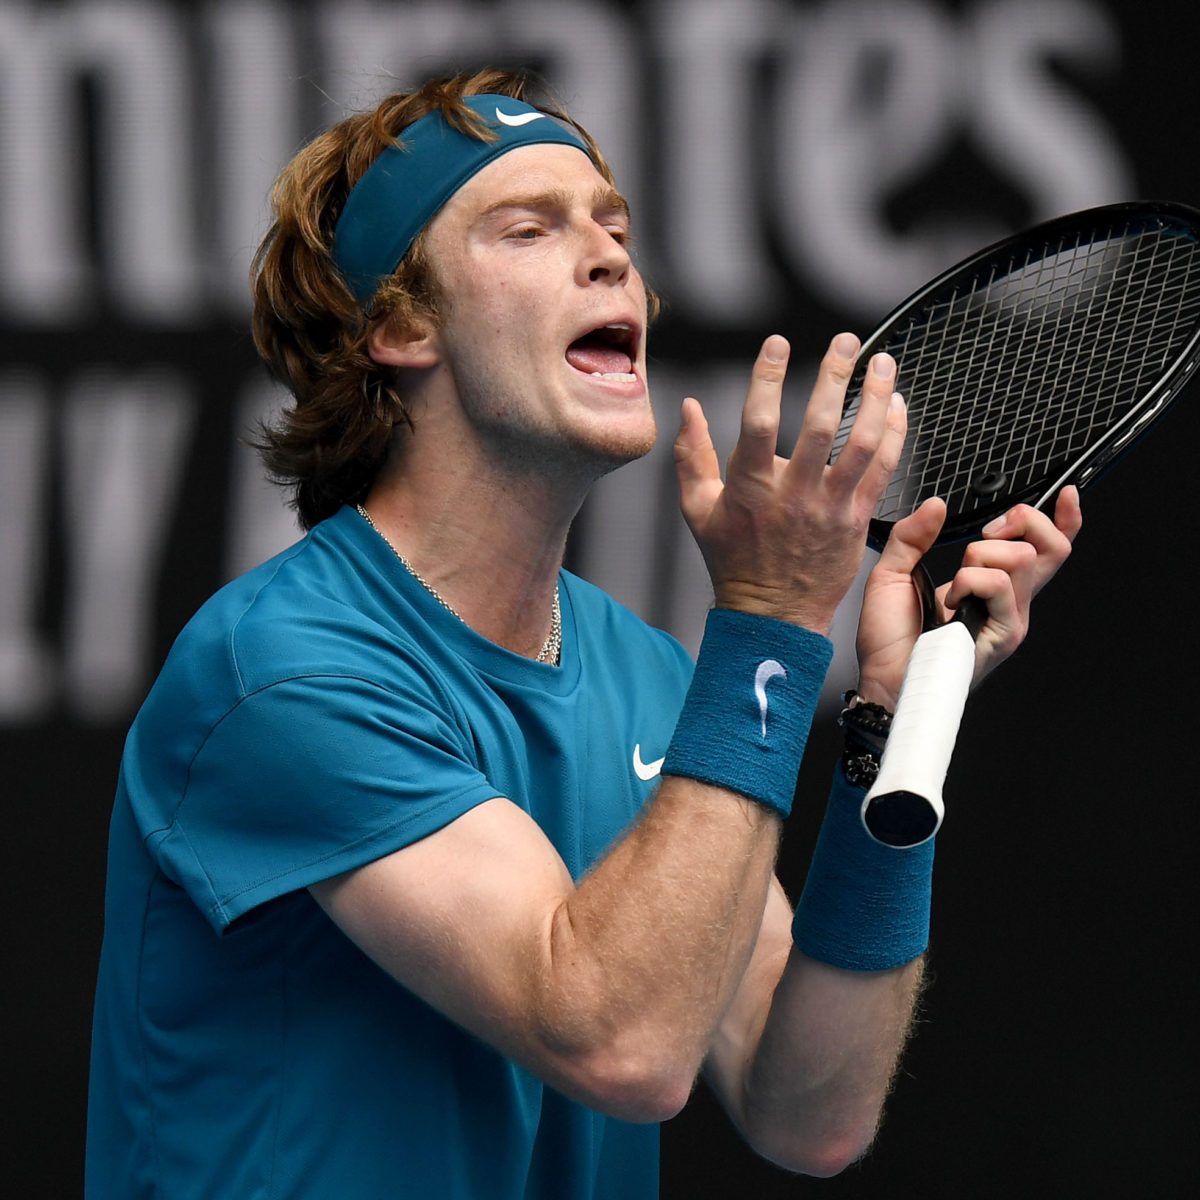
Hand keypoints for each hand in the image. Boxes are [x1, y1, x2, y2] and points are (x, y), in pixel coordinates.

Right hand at [674, 333, 906, 633]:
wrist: (772, 615)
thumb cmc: (732, 561)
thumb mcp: (696, 510)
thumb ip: (691, 456)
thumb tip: (689, 407)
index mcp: (749, 488)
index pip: (757, 422)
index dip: (766, 377)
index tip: (776, 344)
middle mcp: (792, 495)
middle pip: (817, 425)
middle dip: (834, 376)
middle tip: (846, 342)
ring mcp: (828, 508)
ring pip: (861, 443)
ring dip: (876, 398)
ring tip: (883, 363)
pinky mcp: (855, 520)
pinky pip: (881, 469)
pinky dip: (893, 433)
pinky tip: (896, 405)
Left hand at [856, 488, 1082, 707]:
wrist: (883, 680)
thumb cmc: (889, 641)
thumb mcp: (891, 574)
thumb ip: (912, 537)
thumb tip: (936, 505)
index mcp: (993, 587)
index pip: (1045, 550)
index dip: (1064, 520)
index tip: (1066, 494)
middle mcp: (1010, 602)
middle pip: (1049, 546)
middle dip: (1017, 523)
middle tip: (983, 537)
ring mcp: (1011, 618)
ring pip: (1022, 558)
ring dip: (979, 556)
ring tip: (954, 585)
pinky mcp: (1004, 633)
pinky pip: (1000, 585)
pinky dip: (969, 581)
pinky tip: (950, 603)